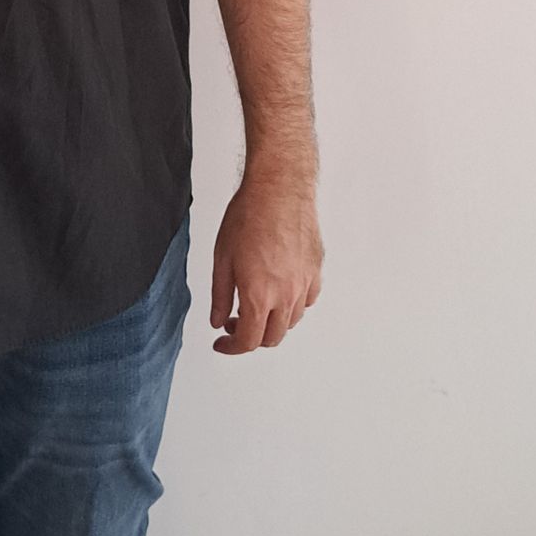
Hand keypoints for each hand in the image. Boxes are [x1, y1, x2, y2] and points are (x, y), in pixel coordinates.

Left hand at [209, 175, 323, 353]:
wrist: (279, 187)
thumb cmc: (249, 216)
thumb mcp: (222, 258)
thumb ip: (221, 296)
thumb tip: (219, 321)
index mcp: (260, 295)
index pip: (248, 341)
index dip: (232, 348)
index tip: (222, 343)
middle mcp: (287, 295)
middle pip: (272, 337)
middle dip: (251, 337)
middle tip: (235, 322)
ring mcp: (305, 283)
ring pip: (292, 321)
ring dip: (272, 322)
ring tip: (256, 303)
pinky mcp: (316, 269)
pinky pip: (308, 300)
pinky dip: (293, 305)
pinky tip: (280, 290)